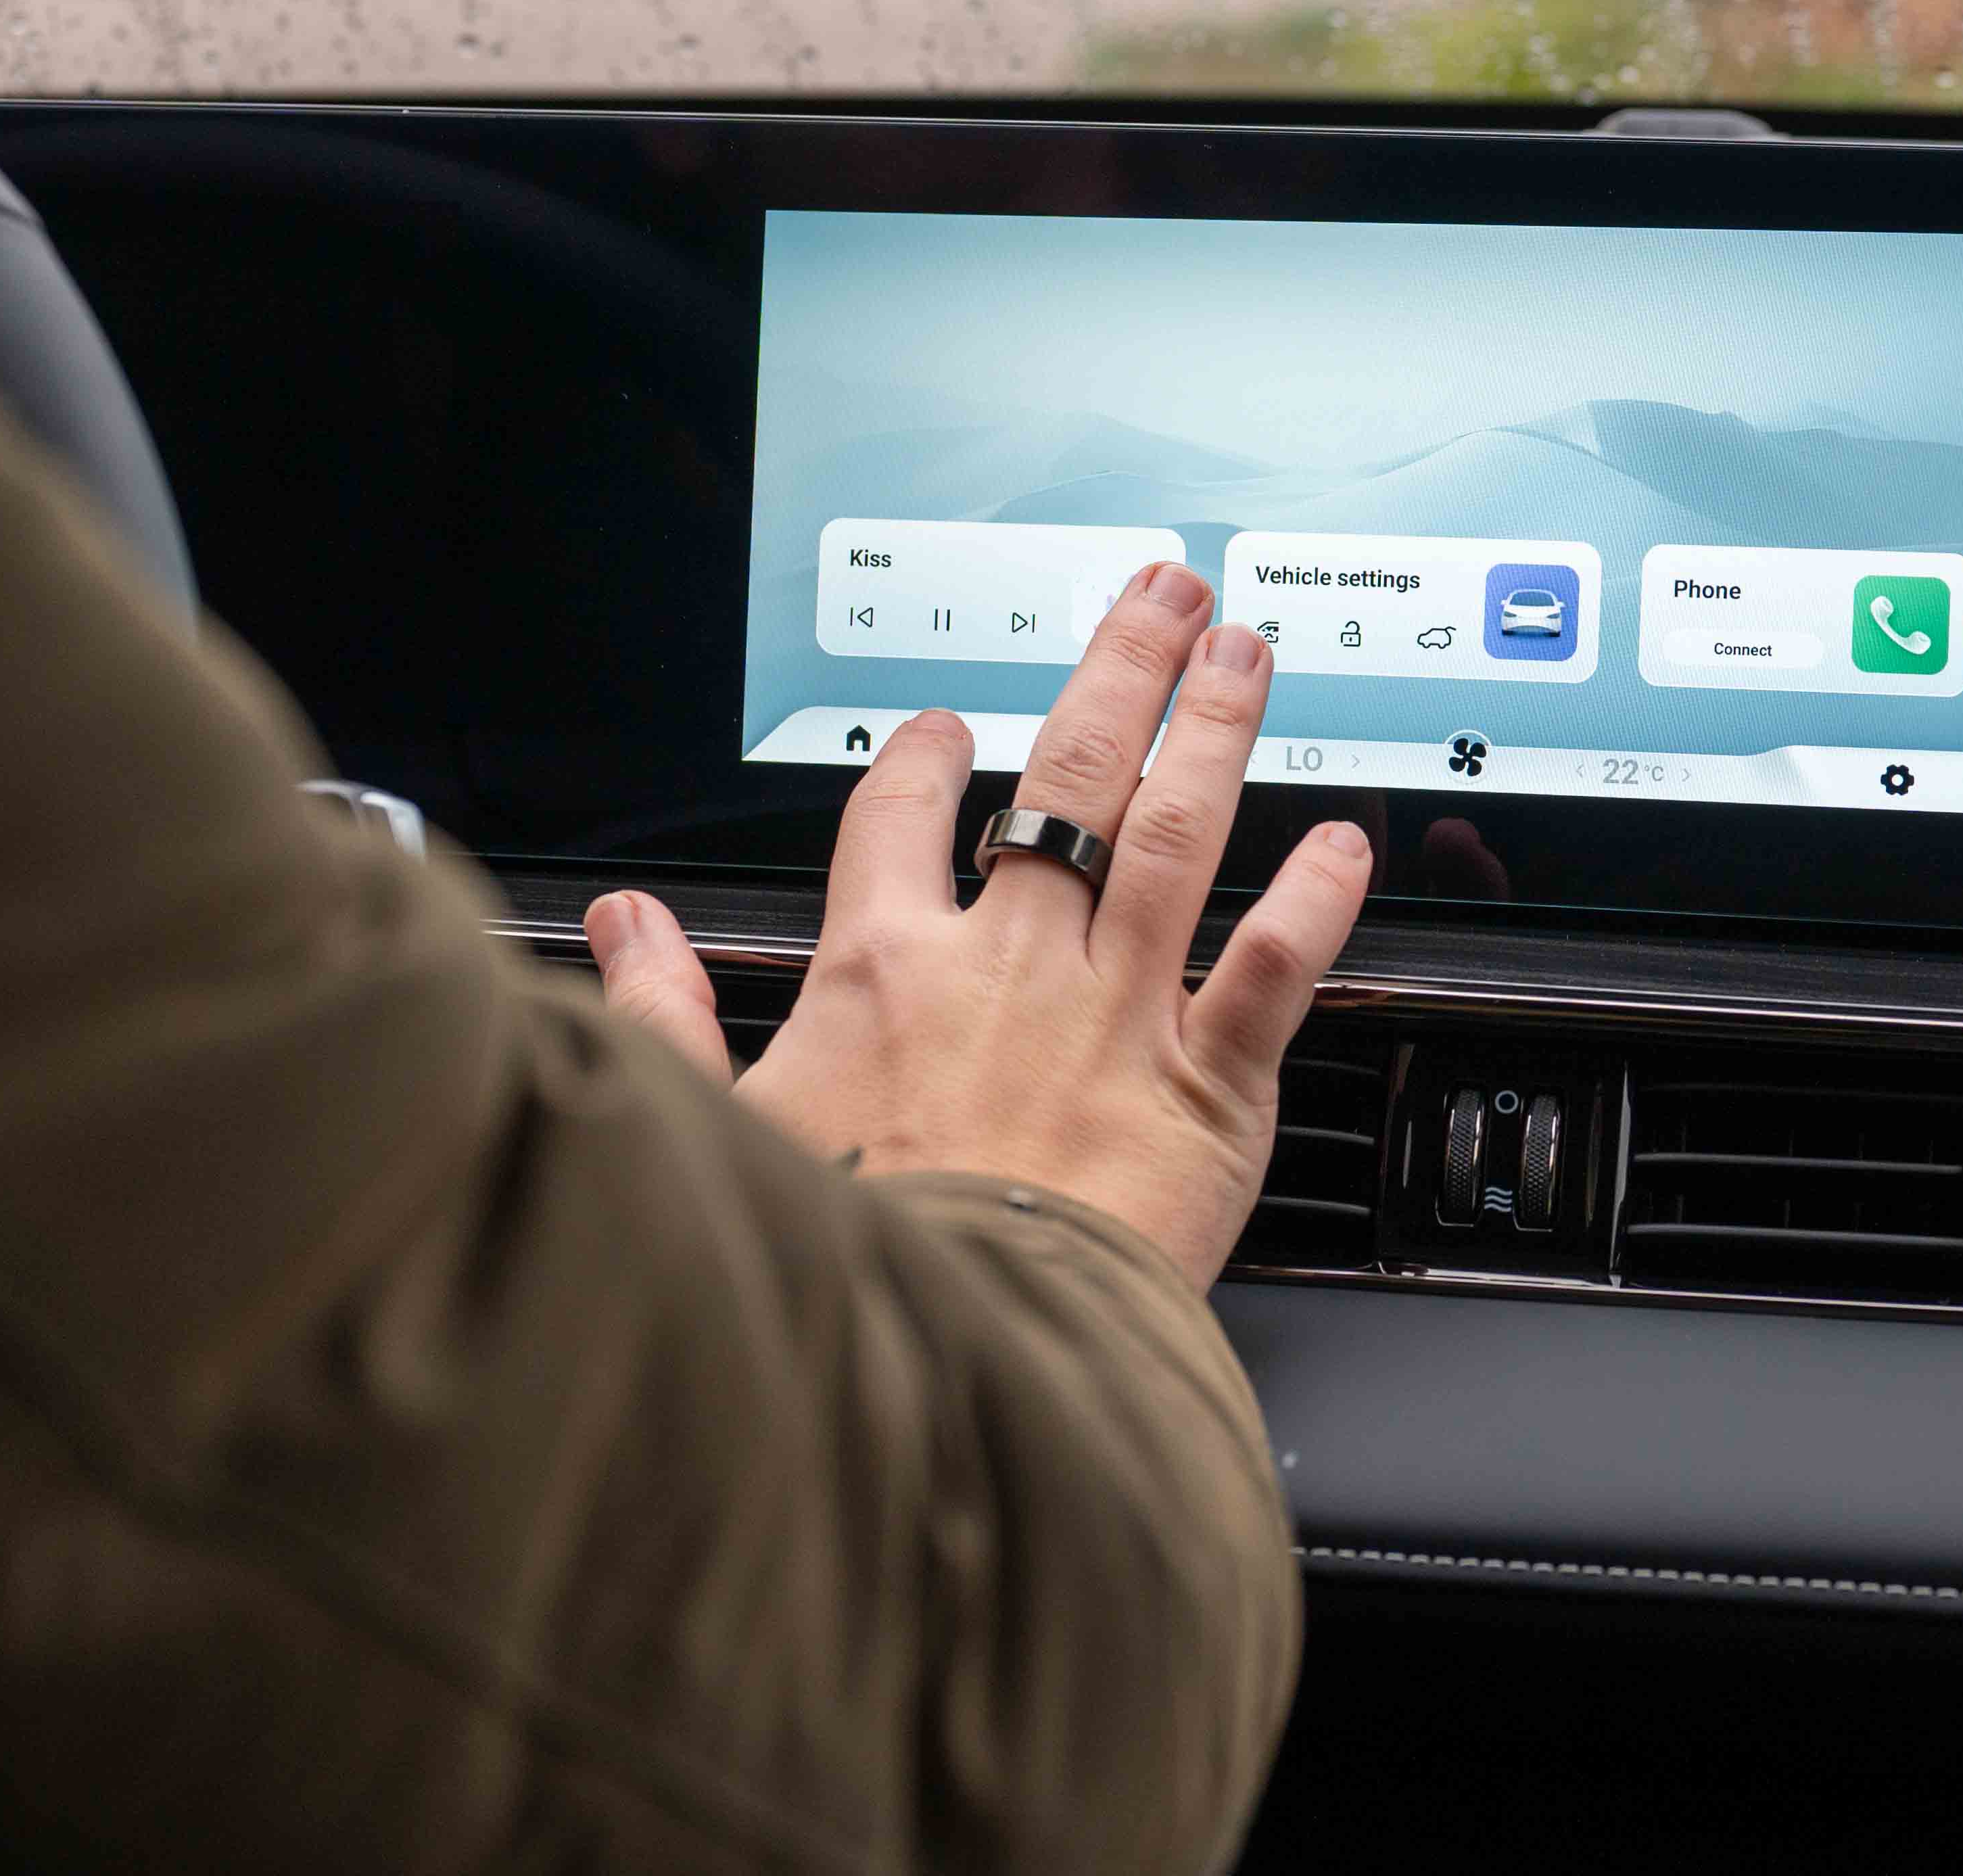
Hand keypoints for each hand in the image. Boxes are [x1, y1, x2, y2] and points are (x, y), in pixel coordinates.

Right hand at [585, 562, 1372, 1285]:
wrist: (947, 1365)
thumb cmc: (840, 1266)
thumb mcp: (711, 1131)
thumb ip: (663, 1011)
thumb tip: (615, 928)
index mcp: (884, 970)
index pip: (902, 816)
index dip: (928, 758)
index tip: (953, 727)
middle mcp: (1008, 965)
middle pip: (1070, 777)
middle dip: (1121, 670)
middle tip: (1165, 598)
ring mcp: (1113, 1013)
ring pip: (1177, 831)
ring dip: (1216, 731)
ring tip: (1247, 654)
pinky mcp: (1203, 1086)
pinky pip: (1273, 967)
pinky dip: (1315, 899)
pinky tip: (1347, 842)